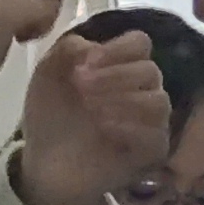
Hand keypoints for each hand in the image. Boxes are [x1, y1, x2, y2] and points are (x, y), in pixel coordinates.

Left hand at [12, 30, 173, 204]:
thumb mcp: (48, 73)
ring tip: (90, 109)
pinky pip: (157, 136)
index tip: (84, 64)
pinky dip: (130, 128)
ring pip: (159, 102)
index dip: (115, 48)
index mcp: (122, 66)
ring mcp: (150, 122)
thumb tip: (92, 45)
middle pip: (150, 71)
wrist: (44, 161)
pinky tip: (103, 127)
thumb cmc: (51, 115)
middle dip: (114, 76)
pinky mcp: (151, 153)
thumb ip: (68, 49)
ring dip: (123, 100)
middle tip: (80, 88)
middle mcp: (142, 90)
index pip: (140, 43)